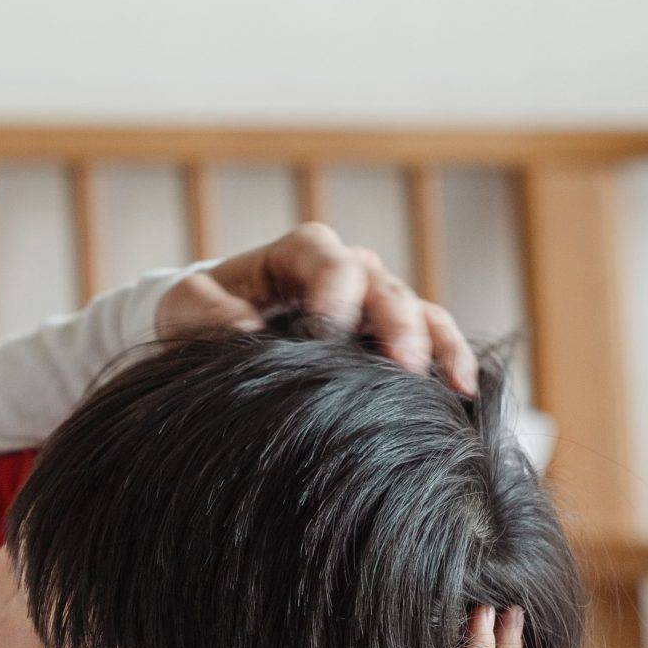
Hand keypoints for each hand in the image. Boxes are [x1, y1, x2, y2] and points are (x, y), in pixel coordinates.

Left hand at [154, 222, 478, 394]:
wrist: (215, 329)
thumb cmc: (201, 311)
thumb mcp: (186, 307)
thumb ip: (209, 313)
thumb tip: (246, 330)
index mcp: (301, 253)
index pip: (331, 263)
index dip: (334, 297)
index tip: (323, 338)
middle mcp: (349, 270)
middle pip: (385, 287)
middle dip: (398, 324)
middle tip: (401, 365)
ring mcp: (374, 302)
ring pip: (420, 313)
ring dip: (437, 346)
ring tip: (453, 383)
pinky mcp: (389, 336)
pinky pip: (432, 340)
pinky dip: (450, 362)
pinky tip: (462, 394)